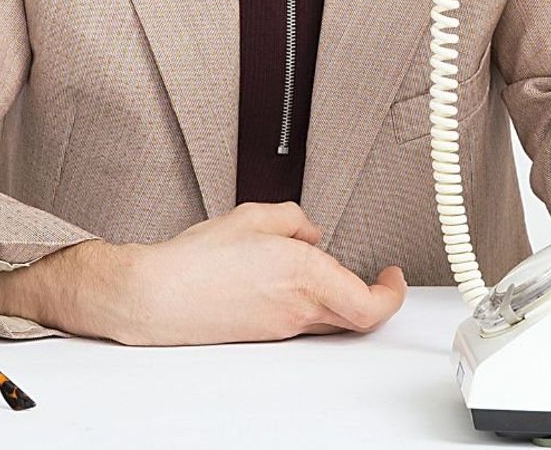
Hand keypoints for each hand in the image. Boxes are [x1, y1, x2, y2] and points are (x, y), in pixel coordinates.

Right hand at [0, 202, 406, 344]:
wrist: (158, 295)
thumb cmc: (196, 260)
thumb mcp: (253, 216)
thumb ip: (294, 219)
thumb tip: (310, 232)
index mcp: (306, 275)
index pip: (371, 303)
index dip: (392, 293)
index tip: (393, 275)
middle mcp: (300, 308)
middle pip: (357, 316)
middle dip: (371, 294)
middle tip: (376, 277)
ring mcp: (283, 326)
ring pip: (331, 318)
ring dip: (338, 296)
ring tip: (322, 268)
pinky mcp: (265, 333)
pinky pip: (303, 319)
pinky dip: (310, 301)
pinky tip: (287, 279)